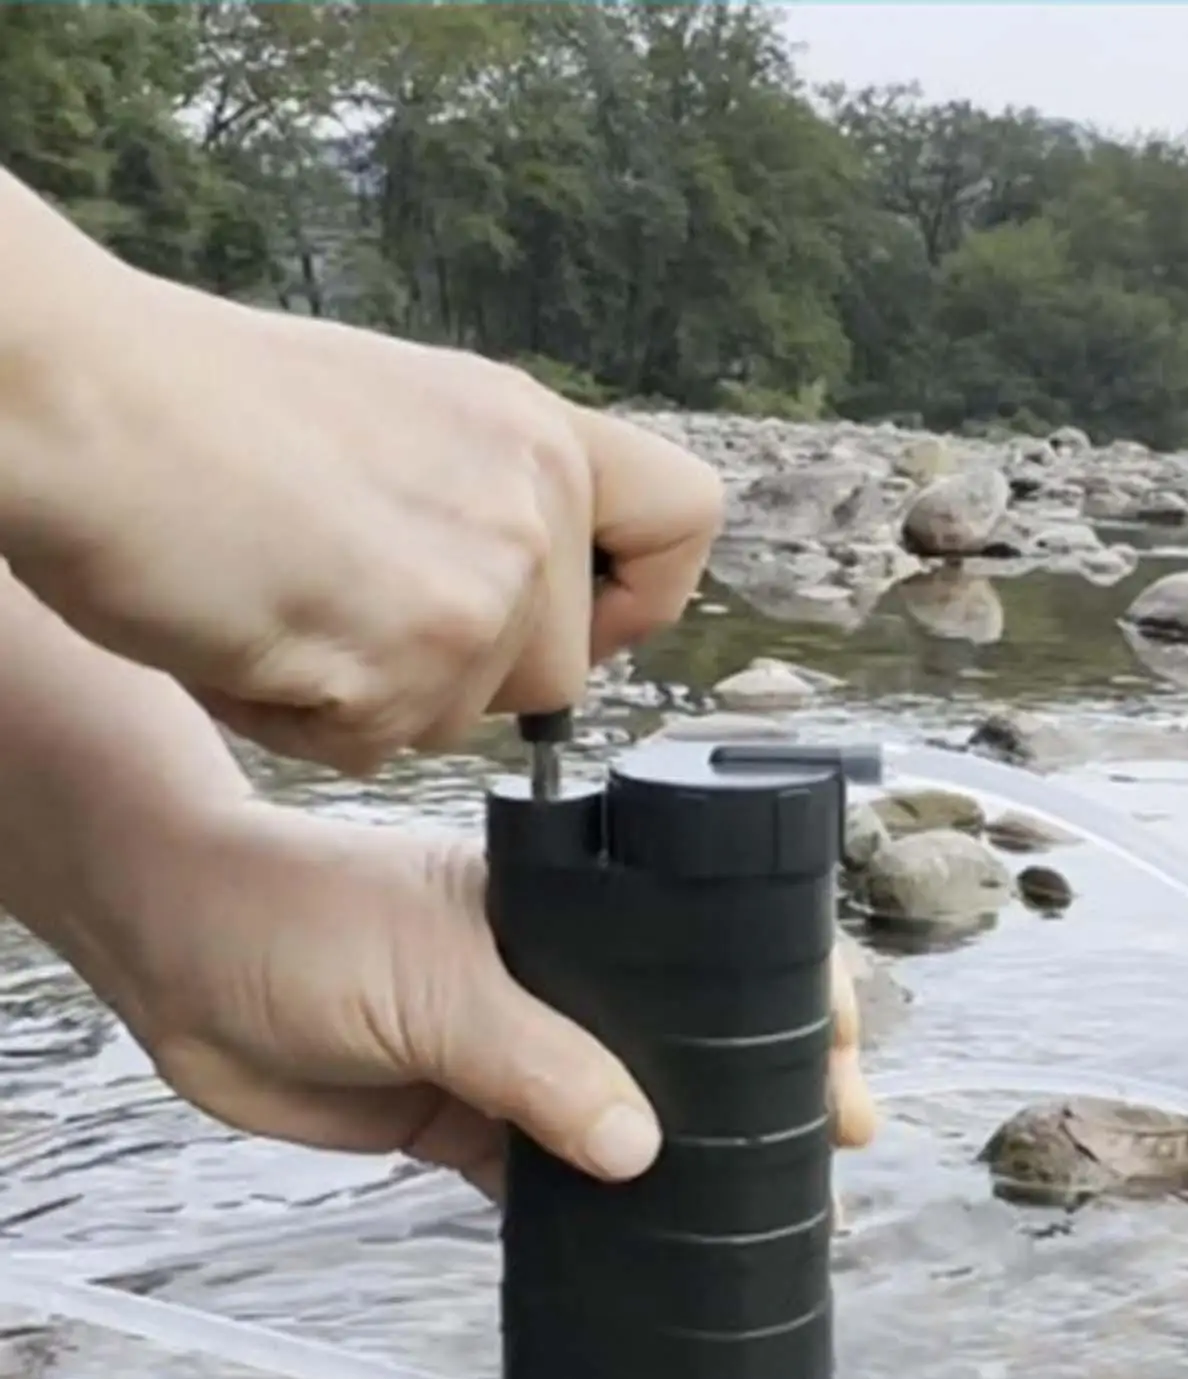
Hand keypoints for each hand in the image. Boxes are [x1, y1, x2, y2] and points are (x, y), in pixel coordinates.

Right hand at [4, 263, 722, 775]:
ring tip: (290, 603)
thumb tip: (540, 595)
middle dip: (468, 675)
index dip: (644, 596)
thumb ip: (496, 500)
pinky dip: (309, 717)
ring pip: (465, 720)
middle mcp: (528, 508)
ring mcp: (474, 592)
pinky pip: (378, 747)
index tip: (584, 616)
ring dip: (379, 696)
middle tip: (359, 608)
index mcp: (536, 433)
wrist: (77, 399)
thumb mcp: (408, 415)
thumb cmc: (205, 405)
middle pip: (561, 674)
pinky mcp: (403, 668)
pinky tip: (255, 633)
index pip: (688, 522)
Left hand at [105, 803, 876, 1199]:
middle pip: (678, 1037)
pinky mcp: (458, 1118)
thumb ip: (538, 1062)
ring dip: (678, 1161)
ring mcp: (510, 1050)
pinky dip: (584, 1213)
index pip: (706, 943)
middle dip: (754, 1089)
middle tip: (831, 1148)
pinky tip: (641, 1251)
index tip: (843, 1055)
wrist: (173, 958)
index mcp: (571, 909)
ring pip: (616, 1112)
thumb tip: (645, 1153)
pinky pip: (538, 1173)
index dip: (783, 993)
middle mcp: (556, 978)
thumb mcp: (436, 980)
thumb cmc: (310, 918)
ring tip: (760, 1214)